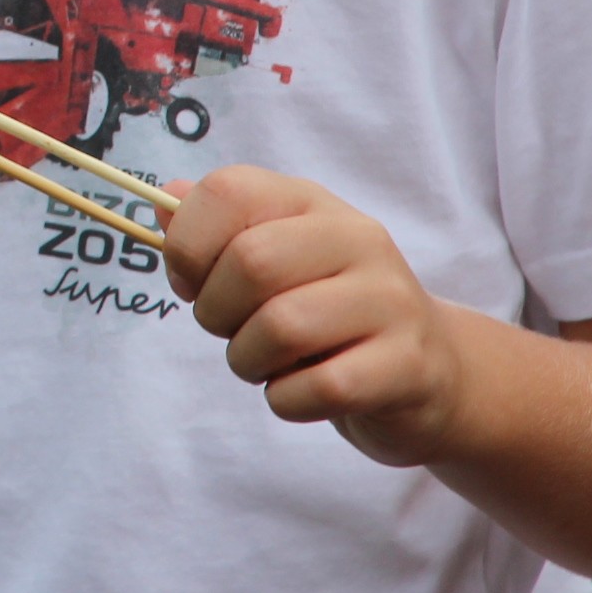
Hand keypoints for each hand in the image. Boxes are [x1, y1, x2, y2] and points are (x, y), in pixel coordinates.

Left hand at [164, 165, 466, 465]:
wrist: (429, 370)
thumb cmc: (327, 313)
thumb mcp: (274, 258)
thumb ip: (215, 230)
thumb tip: (161, 201)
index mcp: (310, 203)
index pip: (228, 192)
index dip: (187, 244)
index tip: (190, 282)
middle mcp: (357, 238)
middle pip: (251, 263)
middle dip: (216, 311)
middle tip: (231, 331)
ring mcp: (390, 300)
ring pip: (282, 327)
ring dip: (249, 361)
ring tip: (266, 364)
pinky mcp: (409, 364)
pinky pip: (320, 387)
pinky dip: (288, 400)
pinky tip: (300, 393)